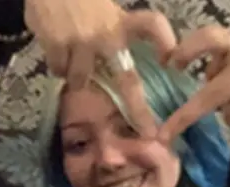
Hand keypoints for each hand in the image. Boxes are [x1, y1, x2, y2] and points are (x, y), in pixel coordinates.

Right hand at [24, 0, 176, 135]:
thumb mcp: (107, 9)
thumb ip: (118, 30)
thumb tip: (135, 57)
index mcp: (121, 21)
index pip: (153, 26)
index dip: (166, 44)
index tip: (172, 63)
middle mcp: (107, 34)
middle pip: (127, 80)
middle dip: (137, 109)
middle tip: (147, 131)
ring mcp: (82, 41)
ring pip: (82, 80)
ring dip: (76, 76)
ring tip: (71, 57)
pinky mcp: (58, 45)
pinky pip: (59, 71)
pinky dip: (57, 66)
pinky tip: (57, 50)